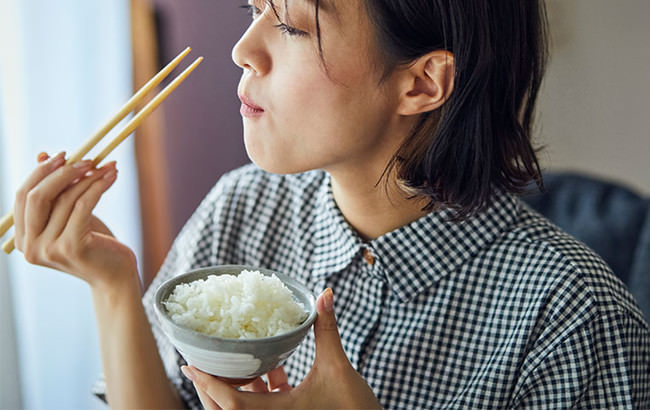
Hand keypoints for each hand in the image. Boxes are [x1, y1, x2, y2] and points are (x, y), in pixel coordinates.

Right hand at [13, 152, 137, 288]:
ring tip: (108, 167)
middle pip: (37, 196)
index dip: (41, 173)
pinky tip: (112, 177)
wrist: (115, 276)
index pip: (22, 196)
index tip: (63, 155)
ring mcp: (48, 249)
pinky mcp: (71, 247)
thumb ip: (55, 191)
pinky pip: (83, 206)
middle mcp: (30, 247)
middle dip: (63, 173)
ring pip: (65, 199)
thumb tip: (42, 155)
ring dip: (89, 178)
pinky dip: (98, 187)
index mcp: (23, 239)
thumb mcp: (70, 216)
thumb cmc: (93, 244)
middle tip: (87, 159)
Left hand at [181, 288, 381, 408]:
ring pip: (245, 409)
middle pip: (228, 410)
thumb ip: (327, 330)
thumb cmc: (356, 410)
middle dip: (212, 386)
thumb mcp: (338, 367)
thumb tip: (325, 294)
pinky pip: (263, 407)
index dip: (207, 382)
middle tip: (201, 360)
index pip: (231, 402)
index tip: (189, 364)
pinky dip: (259, 391)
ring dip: (235, 388)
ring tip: (232, 360)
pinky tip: (271, 369)